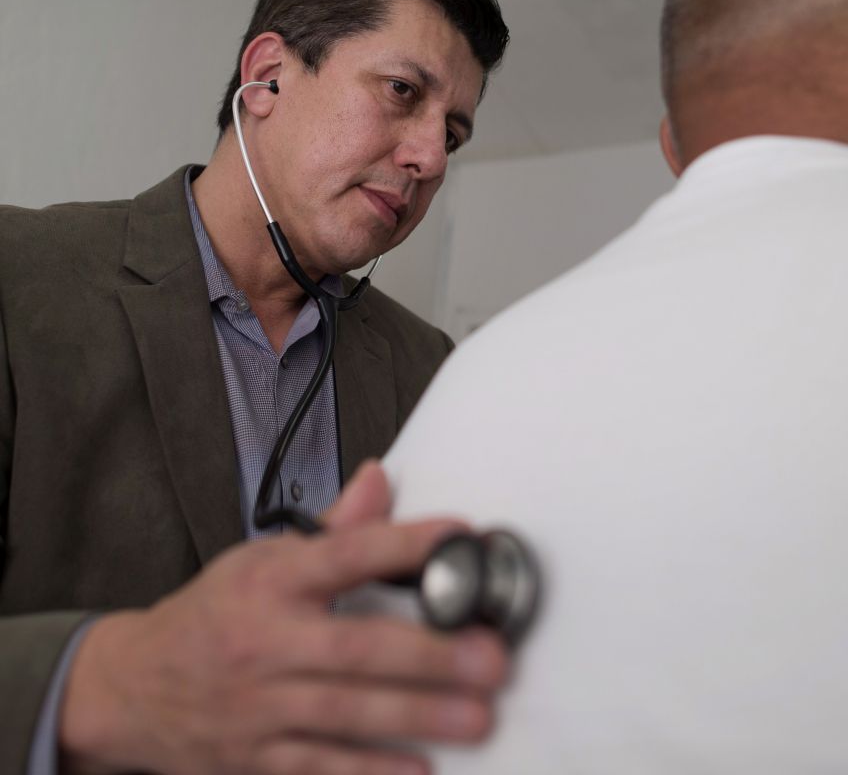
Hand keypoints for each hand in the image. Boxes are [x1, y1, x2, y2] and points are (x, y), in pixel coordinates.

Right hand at [59, 462, 507, 774]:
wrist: (133, 685)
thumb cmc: (213, 613)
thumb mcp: (259, 557)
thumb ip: (330, 528)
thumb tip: (379, 480)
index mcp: (270, 580)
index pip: (342, 553)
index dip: (401, 542)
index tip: (456, 535)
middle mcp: (266, 641)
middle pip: (354, 647)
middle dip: (428, 654)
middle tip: (490, 655)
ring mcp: (259, 705)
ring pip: (346, 713)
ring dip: (417, 715)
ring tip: (477, 715)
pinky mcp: (256, 759)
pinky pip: (318, 769)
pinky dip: (368, 773)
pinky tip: (419, 772)